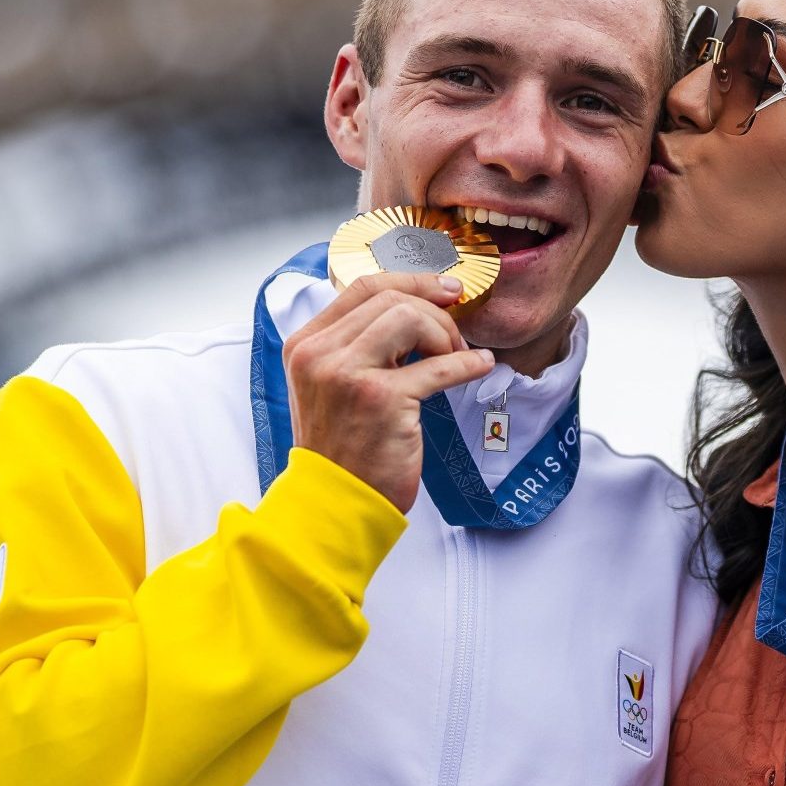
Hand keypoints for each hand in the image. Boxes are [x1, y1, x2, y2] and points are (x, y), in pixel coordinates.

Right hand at [282, 272, 495, 510]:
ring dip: (444, 335)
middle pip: (391, 299)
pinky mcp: (381, 400)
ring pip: (410, 318)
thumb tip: (417, 308)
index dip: (412, 281)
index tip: (445, 290)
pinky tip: (480, 367)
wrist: (335, 503)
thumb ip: (357, 346)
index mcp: (306, 345)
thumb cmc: (342, 448)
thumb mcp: (330, 386)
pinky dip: (467, 363)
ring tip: (454, 358)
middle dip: (434, 313)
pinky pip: (438, 366)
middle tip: (454, 340)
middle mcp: (321, 354)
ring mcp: (348, 375)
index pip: (363, 287)